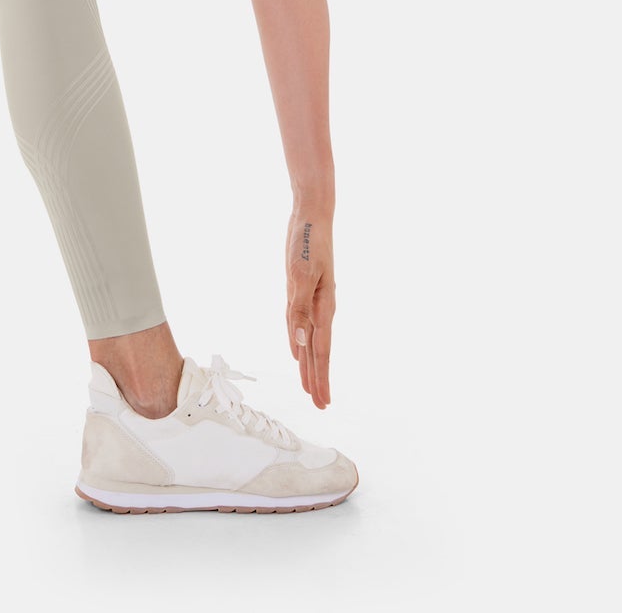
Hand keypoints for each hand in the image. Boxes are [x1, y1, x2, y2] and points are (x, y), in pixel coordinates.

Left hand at [286, 210, 334, 408]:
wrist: (311, 216)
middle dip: (318, 379)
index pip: (321, 352)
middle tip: (321, 406)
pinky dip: (301, 342)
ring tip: (310, 386)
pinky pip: (301, 324)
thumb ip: (299, 309)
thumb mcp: (300, 274)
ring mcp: (312, 299)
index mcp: (322, 307)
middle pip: (318, 351)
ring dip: (309, 364)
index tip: (323, 402)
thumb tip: (301, 343)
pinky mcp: (303, 290)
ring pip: (310, 340)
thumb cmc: (307, 242)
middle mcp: (320, 307)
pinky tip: (299, 351)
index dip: (320, 378)